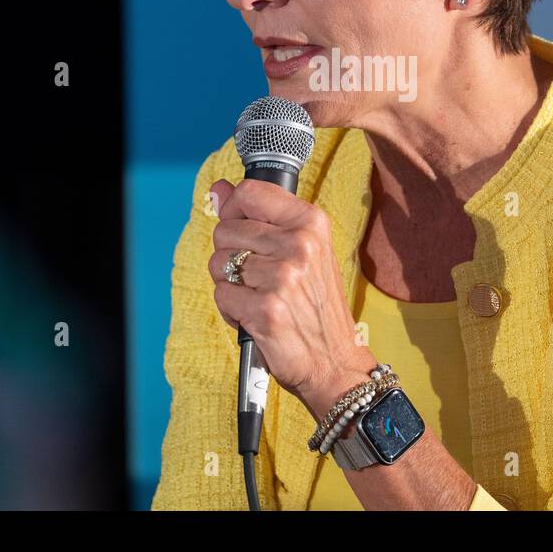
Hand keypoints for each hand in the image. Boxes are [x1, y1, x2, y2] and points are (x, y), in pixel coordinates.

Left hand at [207, 178, 376, 416]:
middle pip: (225, 230)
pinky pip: (221, 295)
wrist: (335, 361)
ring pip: (218, 264)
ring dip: (230, 285)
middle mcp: (298, 245)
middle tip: (259, 277)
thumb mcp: (301, 250)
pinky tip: (254, 317)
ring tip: (258, 297)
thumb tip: (217, 190)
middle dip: (231, 255)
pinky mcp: (265, 309)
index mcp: (311, 223)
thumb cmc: (316, 305)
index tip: (242, 228)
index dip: (234, 210)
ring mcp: (282, 277)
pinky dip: (231, 310)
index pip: (249, 192)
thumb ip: (259, 216)